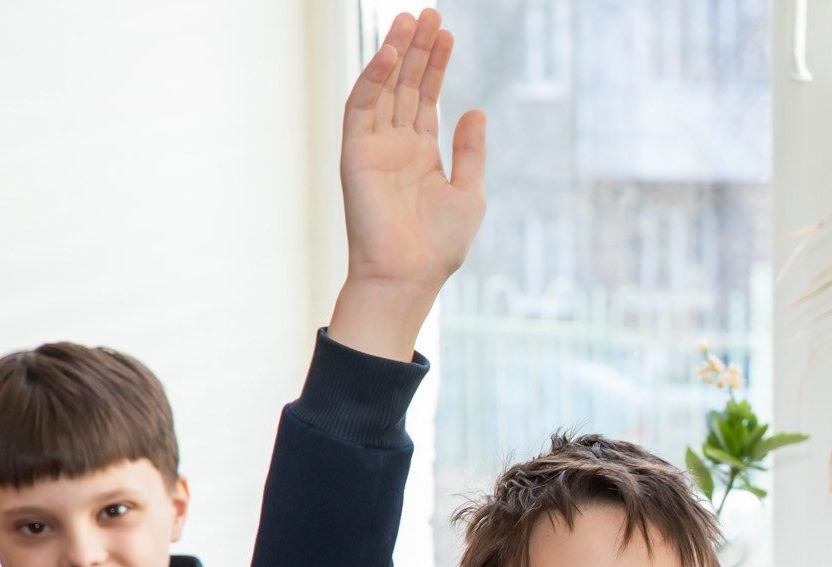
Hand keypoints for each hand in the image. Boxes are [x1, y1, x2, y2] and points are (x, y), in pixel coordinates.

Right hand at [327, 8, 485, 359]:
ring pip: (383, 87)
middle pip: (405, 84)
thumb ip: (470, 150)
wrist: (409, 275)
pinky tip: (390, 55)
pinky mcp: (355, 153)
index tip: (448, 33)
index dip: (436, 65)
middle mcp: (395, 144)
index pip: (426, 97)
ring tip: (412, 20)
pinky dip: (373, 79)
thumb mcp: (469, 192)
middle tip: (429, 12)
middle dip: (417, 48)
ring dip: (396, 53)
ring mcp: (373, 146)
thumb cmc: (439, 244)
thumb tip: (476, 109)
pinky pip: (361, 107)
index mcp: (421, 153)